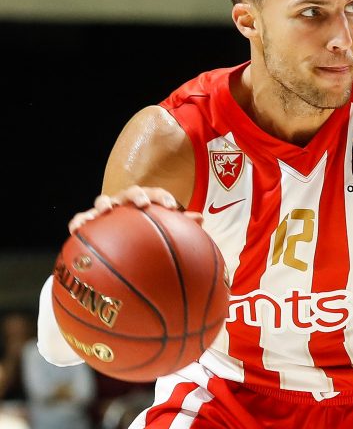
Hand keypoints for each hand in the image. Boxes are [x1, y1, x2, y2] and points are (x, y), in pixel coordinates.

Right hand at [69, 185, 193, 232]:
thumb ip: (181, 224)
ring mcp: (107, 209)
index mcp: (145, 201)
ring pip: (103, 200)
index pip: (156, 193)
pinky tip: (76, 229)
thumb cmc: (147, 232)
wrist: (122, 237)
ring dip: (104, 203)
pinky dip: (78, 221)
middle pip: (131, 192)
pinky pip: (81, 218)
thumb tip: (201, 219)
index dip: (163, 197)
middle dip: (137, 195)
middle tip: (143, 204)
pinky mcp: (90, 220)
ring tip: (106, 210)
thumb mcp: (164, 228)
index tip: (172, 206)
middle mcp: (126, 202)